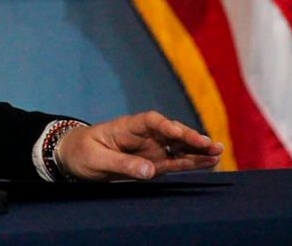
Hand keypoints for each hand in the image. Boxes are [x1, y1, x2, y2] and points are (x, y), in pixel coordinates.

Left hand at [55, 111, 223, 180]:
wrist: (74, 157)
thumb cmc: (81, 153)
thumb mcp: (96, 159)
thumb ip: (122, 163)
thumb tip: (150, 171)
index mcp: (126, 127)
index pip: (149, 121)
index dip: (165, 125)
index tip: (178, 132)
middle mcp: (143, 135)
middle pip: (170, 132)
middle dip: (189, 137)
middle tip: (209, 144)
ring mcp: (151, 148)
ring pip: (178, 146)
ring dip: (197, 149)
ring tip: (217, 151)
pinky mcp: (154, 162)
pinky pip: (176, 161)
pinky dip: (192, 162)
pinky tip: (210, 162)